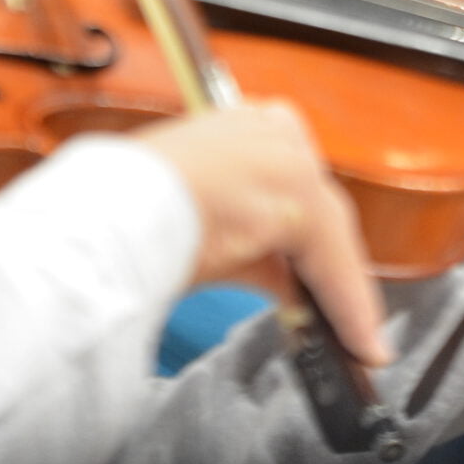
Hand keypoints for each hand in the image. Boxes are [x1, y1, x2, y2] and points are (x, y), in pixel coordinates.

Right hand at [137, 101, 391, 366]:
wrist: (104, 217)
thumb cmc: (120, 214)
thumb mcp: (186, 212)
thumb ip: (237, 233)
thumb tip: (273, 276)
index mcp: (237, 122)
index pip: (291, 182)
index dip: (303, 238)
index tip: (307, 278)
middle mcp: (269, 129)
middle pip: (319, 208)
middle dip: (327, 267)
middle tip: (336, 317)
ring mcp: (287, 160)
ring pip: (331, 237)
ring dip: (343, 295)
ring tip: (355, 339)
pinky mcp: (299, 201)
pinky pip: (335, 265)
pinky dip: (349, 307)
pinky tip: (359, 341)